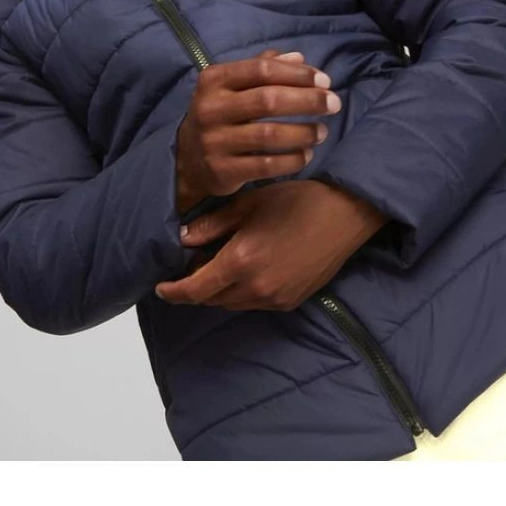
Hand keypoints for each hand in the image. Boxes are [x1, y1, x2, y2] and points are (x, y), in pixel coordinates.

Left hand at [156, 180, 388, 310]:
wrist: (344, 215)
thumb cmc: (296, 201)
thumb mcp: (248, 205)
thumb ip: (212, 225)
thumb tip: (183, 239)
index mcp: (240, 262)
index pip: (195, 290)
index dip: (174, 292)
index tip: (161, 287)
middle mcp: (255, 288)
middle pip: (212, 299)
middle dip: (196, 287)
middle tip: (194, 264)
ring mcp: (275, 299)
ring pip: (232, 304)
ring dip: (219, 290)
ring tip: (220, 264)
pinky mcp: (291, 301)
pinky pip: (254, 303)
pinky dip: (242, 292)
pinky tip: (248, 270)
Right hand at [175, 50, 341, 214]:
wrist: (187, 160)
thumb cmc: (221, 114)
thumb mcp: (232, 86)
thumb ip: (262, 68)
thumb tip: (299, 57)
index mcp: (214, 80)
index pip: (262, 70)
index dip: (297, 74)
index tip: (325, 81)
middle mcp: (210, 108)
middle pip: (268, 100)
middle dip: (308, 101)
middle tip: (334, 104)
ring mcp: (214, 141)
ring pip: (269, 134)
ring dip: (303, 132)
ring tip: (322, 131)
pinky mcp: (222, 170)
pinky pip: (266, 165)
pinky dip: (292, 160)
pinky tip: (306, 154)